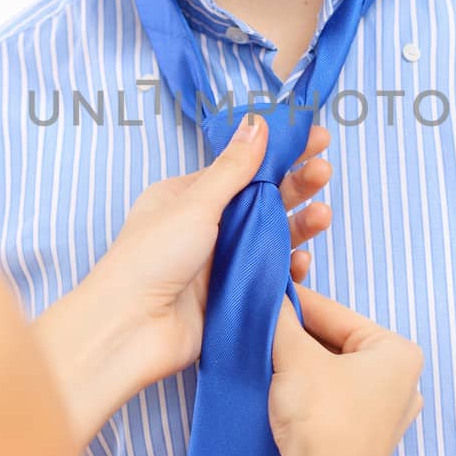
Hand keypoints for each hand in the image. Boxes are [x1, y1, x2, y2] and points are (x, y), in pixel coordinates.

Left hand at [87, 115, 333, 396]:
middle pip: (262, 200)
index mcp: (187, 197)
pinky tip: (304, 261)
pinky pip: (270, 276)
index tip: (315, 138)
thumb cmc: (149, 259)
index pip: (242, 168)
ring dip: (300, 224)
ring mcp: (220, 262)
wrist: (130, 331)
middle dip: (296, 185)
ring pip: (272, 237)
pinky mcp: (233, 295)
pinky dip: (289, 268)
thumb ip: (232, 168)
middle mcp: (205, 227)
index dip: (279, 153)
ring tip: (323, 215)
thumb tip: (257, 124)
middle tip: (325, 171)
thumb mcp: (194, 204)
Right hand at [269, 284, 423, 455]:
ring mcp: (385, 417)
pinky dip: (309, 391)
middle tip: (262, 326)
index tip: (266, 294)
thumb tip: (267, 297)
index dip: (296, 302)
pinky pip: (334, 401)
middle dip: (299, 336)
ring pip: (334, 373)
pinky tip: (281, 387)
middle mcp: (402, 383)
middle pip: (337, 343)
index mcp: (398, 353)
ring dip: (301, 364)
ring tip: (267, 354)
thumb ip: (280, 318)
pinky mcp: (365, 442)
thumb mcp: (295, 355)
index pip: (336, 314)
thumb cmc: (323, 415)